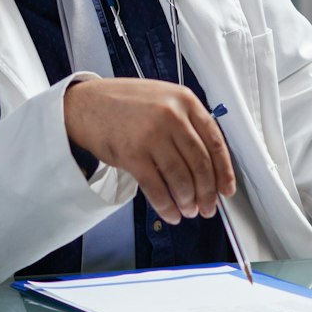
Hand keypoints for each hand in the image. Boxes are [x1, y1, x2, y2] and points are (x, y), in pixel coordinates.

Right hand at [62, 80, 235, 225]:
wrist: (84, 104)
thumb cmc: (124, 103)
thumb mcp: (163, 98)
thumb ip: (187, 121)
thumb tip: (209, 163)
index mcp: (184, 100)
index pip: (215, 141)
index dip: (224, 171)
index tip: (227, 189)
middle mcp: (171, 116)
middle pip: (200, 163)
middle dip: (207, 193)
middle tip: (208, 207)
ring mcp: (151, 135)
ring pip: (181, 178)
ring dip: (188, 201)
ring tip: (189, 211)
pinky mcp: (132, 154)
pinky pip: (156, 188)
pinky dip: (167, 206)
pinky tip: (171, 213)